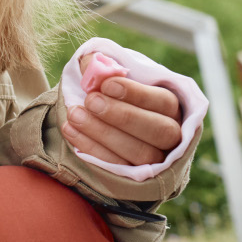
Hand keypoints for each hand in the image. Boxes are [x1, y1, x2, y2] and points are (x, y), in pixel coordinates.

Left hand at [62, 52, 182, 165]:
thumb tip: (92, 63)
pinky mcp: (134, 178)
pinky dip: (92, 149)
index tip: (106, 85)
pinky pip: (117, 168)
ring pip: (140, 153)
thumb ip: (101, 66)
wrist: (102, 124)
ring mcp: (156, 161)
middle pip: (158, 130)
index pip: (163, 102)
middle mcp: (171, 136)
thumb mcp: (109, 77)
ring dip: (104, 134)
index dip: (136, 94)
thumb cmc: (111, 96)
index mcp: (171, 108)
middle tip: (91, 101)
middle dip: (122, 116)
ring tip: (75, 115)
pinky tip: (70, 130)